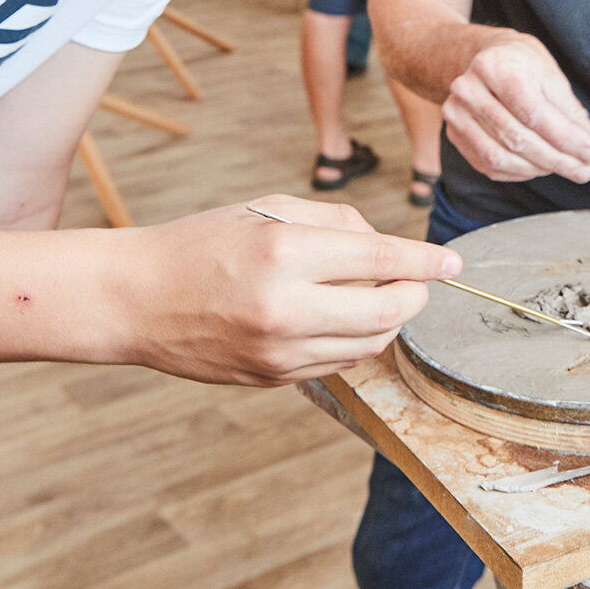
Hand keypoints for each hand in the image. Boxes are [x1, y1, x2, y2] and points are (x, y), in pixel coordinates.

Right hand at [122, 194, 462, 385]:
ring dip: (388, 320)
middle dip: (416, 296)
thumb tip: (389, 246)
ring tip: (376, 295)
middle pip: (388, 311)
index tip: (452, 262)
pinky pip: (338, 363)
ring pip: (368, 344)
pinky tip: (342, 319)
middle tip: (418, 281)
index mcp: (286, 253)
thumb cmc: (203, 242)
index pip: (381, 258)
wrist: (136, 298)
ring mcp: (279, 350)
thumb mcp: (268, 210)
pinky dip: (354, 341)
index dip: (426, 261)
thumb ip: (336, 223)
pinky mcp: (272, 378)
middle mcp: (286, 306)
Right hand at [441, 35, 589, 184]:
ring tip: (568, 168)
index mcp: (495, 67)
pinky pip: (489, 165)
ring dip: (540, 169)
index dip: (566, 138)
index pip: (534, 113)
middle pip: (517, 138)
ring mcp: (456, 114)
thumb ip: (573, 112)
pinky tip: (541, 168)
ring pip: (501, 157)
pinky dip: (520, 172)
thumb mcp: (550, 75)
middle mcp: (468, 90)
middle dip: (558, 159)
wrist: (480, 57)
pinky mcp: (454, 134)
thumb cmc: (520, 64)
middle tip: (586, 170)